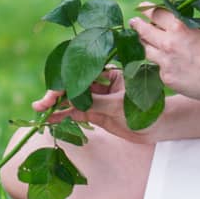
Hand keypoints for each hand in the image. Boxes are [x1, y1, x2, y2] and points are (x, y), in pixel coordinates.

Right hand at [33, 66, 159, 143]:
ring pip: (73, 100)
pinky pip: (77, 113)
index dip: (66, 81)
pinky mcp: (96, 114)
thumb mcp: (120, 105)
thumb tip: (72, 102)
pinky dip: (64, 115)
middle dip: (57, 93)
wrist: (159, 127)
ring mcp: (97, 99)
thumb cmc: (147, 109)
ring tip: (40, 111)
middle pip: (74, 85)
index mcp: (110, 72)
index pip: (83, 73)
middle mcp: (101, 83)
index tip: (55, 91)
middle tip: (42, 104)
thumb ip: (96, 103)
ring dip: (57, 105)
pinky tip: (52, 119)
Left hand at [128, 4, 199, 104]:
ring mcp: (165, 62)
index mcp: (179, 28)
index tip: (141, 8)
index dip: (146, 10)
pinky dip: (163, 66)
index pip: (155, 13)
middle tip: (134, 23)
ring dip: (149, 46)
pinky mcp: (166, 78)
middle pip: (144, 31)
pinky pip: (158, 68)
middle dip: (137, 26)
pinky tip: (175, 67)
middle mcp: (168, 43)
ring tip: (152, 45)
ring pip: (147, 51)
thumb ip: (182, 30)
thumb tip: (167, 27)